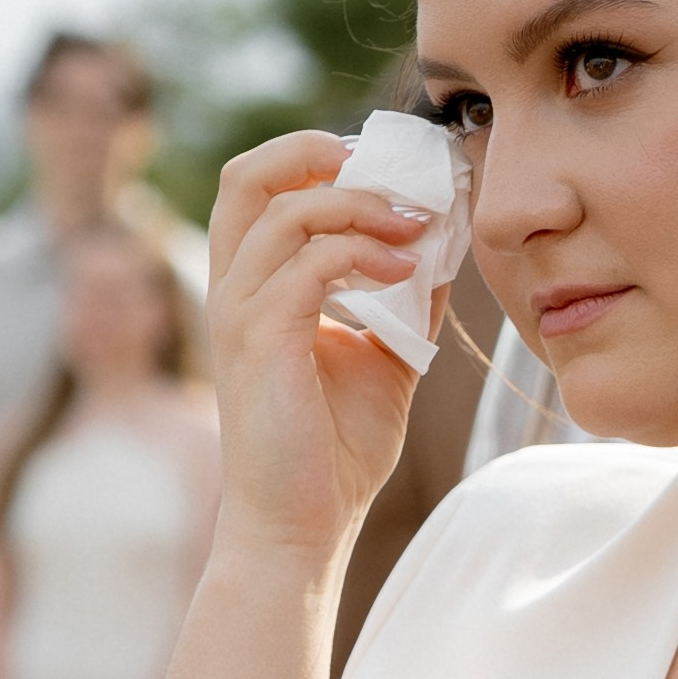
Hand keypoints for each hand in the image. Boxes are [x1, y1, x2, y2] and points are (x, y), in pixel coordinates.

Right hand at [204, 133, 434, 563]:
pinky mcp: (261, 340)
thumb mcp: (383, 361)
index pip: (264, 187)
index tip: (390, 171)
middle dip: (318, 152)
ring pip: (288, 210)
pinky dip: (364, 252)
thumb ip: (404, 305)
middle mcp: (234, 289)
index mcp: (253, 287)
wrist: (303, 526)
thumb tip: (444, 254)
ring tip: (419, 226)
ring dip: (363, 205)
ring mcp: (239, 312)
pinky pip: (309, 263)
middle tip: (389, 168)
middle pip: (247, 175)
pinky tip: (407, 270)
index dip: (319, 160)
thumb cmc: (333, 451)